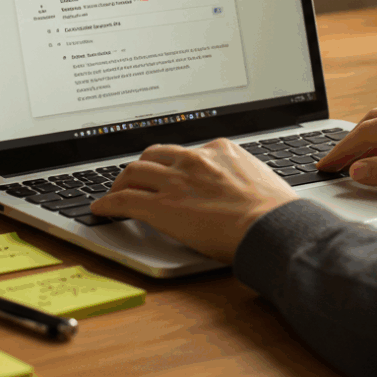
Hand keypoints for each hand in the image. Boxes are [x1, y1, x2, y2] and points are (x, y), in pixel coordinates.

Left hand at [88, 139, 299, 263]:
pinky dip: (108, 202)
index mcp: (220, 150)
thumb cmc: (275, 211)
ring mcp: (176, 181)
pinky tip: (101, 208)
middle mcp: (194, 160)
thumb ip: (241, 177)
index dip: (171, 163)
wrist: (272, 226)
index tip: (168, 171)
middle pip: (154, 154)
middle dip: (142, 166)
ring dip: (121, 181)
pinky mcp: (162, 206)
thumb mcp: (260, 179)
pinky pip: (124, 199)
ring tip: (115, 192)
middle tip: (136, 179)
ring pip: (134, 171)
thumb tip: (241, 189)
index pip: (185, 151)